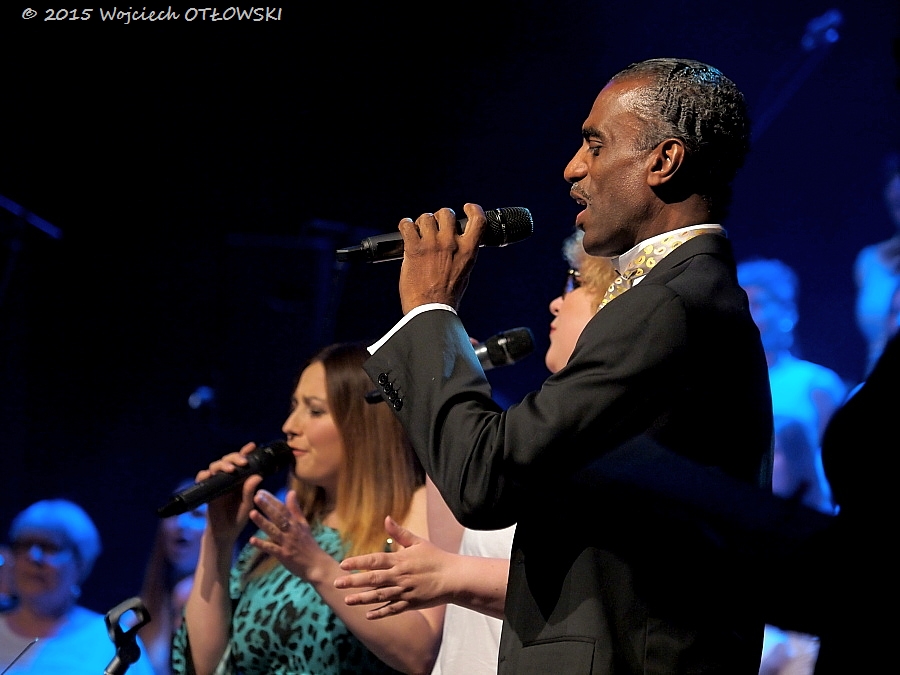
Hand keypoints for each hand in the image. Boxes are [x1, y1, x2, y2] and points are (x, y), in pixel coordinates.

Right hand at [198, 442, 262, 541]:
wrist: (224, 533)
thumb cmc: (238, 518)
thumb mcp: (247, 505)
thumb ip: (250, 491)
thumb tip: (257, 476)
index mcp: (241, 479)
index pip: (243, 461)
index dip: (245, 452)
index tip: (252, 446)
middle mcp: (229, 478)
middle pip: (228, 460)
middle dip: (235, 457)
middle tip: (243, 462)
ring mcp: (217, 483)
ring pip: (215, 466)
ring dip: (222, 465)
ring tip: (231, 470)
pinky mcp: (206, 489)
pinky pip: (202, 478)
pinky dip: (204, 474)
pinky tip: (209, 475)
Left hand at [248, 489, 332, 582]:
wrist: (317, 565)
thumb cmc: (309, 544)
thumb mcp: (304, 524)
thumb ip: (296, 509)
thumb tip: (291, 492)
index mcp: (295, 523)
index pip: (283, 508)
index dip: (272, 500)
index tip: (261, 491)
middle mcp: (291, 531)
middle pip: (278, 517)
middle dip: (267, 507)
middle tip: (256, 496)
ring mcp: (287, 543)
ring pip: (273, 530)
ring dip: (263, 522)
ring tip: (252, 513)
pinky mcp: (284, 555)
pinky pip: (272, 549)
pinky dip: (262, 544)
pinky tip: (252, 540)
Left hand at [333, 516, 454, 617]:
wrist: (453, 577)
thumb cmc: (435, 557)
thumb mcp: (418, 542)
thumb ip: (400, 533)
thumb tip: (386, 518)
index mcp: (400, 560)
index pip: (375, 560)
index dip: (358, 562)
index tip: (343, 565)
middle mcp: (400, 576)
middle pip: (373, 579)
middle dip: (354, 582)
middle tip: (336, 583)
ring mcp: (405, 591)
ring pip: (380, 596)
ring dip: (362, 599)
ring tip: (347, 600)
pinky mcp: (411, 603)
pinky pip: (393, 609)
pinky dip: (380, 612)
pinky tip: (368, 615)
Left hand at [397, 203, 484, 313]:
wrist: (430, 310)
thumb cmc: (447, 296)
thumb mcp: (465, 272)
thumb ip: (463, 254)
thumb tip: (458, 243)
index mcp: (468, 251)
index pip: (478, 220)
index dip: (472, 209)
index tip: (467, 207)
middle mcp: (451, 244)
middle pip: (446, 213)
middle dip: (440, 217)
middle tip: (434, 226)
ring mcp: (431, 244)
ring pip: (426, 217)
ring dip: (421, 222)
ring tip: (418, 232)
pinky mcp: (413, 249)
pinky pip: (406, 225)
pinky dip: (405, 225)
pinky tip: (406, 230)